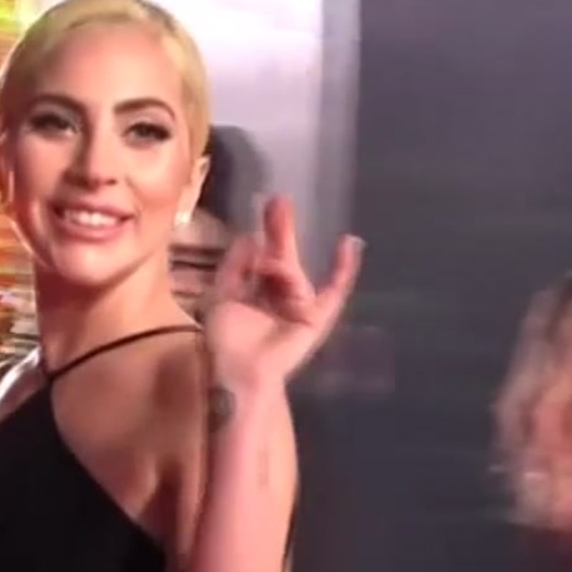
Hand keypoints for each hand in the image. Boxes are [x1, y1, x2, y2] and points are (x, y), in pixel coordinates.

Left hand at [204, 196, 362, 391]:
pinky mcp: (317, 316)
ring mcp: (299, 304)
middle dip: (281, 228)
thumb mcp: (222, 294)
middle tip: (279, 200)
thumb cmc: (226, 339)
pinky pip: (335, 289)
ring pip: (292, 271)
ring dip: (279, 267)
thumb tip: (250, 236)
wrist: (240, 371)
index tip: (265, 204)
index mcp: (255, 291)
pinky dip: (344, 268)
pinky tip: (349, 243)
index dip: (263, 232)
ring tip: (268, 269)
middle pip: (282, 255)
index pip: (261, 256)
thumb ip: (236, 265)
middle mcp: (278, 295)